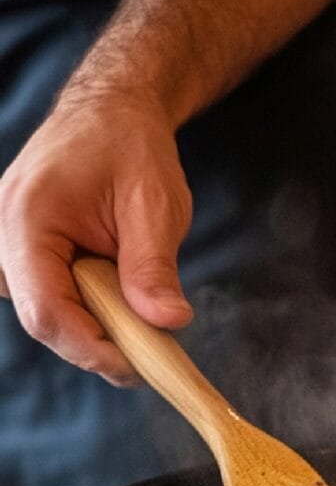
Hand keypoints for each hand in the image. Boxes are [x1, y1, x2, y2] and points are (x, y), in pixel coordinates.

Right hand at [0, 92, 193, 385]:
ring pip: (52, 317)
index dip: (93, 349)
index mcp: (26, 220)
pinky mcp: (26, 259)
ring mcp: (9, 250)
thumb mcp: (154, 204)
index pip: (46, 311)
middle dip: (103, 346)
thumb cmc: (131, 149)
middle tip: (158, 353)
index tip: (141, 368)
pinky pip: (56, 302)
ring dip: (100, 329)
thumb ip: (154, 266)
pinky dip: (93, 313)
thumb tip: (168, 323)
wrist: (112, 116)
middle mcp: (3, 238)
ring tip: (143, 315)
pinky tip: (123, 301)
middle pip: (46, 322)